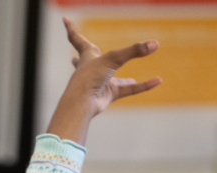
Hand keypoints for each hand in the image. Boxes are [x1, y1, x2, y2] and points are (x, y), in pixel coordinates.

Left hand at [47, 18, 161, 145]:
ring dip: (122, 79)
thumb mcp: (113, 59)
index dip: (71, 28)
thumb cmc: (90, 78)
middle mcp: (92, 69)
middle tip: (81, 52)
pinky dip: (142, 86)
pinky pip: (129, 90)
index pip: (77, 39)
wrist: (82, 104)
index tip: (65, 19)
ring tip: (129, 79)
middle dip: (85, 55)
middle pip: (89, 58)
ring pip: (114, 79)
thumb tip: (155, 44)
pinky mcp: (107, 95)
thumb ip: (134, 51)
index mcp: (87, 56)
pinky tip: (156, 81)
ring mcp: (99, 83)